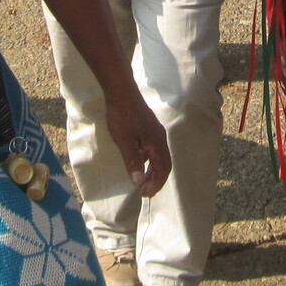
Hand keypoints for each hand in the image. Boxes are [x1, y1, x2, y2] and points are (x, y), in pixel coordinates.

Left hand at [105, 79, 172, 195]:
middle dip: (156, 179)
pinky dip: (149, 160)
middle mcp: (160, 137)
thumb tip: (139, 181)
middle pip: (164, 164)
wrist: (121, 91)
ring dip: (152, 170)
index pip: (162, 169)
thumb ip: (133, 162)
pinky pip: (154, 149)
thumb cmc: (122, 116)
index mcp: (157, 143)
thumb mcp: (124, 142)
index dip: (156, 184)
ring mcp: (156, 131)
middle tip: (143, 191)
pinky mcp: (149, 127)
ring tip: (140, 179)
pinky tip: (137, 161)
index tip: (144, 194)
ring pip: (159, 156)